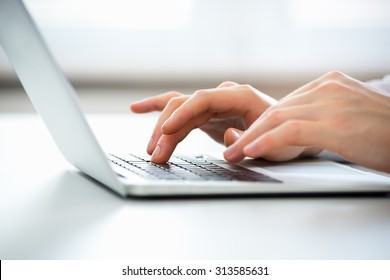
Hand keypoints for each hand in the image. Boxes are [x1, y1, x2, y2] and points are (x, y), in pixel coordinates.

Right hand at [130, 81, 276, 162]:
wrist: (288, 134)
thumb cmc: (284, 138)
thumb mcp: (275, 143)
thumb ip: (250, 138)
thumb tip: (227, 134)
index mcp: (239, 96)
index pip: (203, 99)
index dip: (182, 114)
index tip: (165, 131)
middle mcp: (223, 96)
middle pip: (184, 105)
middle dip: (167, 130)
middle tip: (156, 155)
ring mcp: (213, 105)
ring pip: (178, 110)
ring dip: (162, 131)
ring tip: (151, 152)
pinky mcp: (207, 115)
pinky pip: (180, 110)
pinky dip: (158, 110)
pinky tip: (138, 109)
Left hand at [224, 71, 389, 172]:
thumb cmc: (385, 134)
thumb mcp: (349, 118)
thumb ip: (322, 117)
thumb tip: (295, 131)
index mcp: (329, 85)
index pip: (285, 104)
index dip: (261, 124)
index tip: (244, 138)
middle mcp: (327, 88)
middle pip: (276, 109)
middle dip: (250, 131)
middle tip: (231, 149)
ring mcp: (331, 102)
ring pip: (277, 118)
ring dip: (251, 138)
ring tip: (234, 154)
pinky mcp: (335, 122)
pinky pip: (290, 130)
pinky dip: (267, 141)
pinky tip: (251, 151)